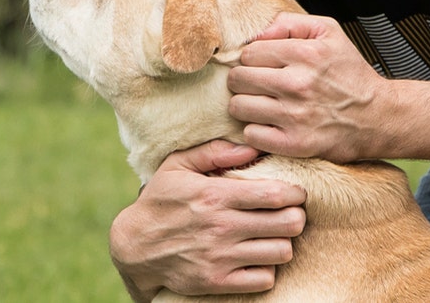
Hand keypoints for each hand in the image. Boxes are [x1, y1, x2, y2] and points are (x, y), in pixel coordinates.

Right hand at [109, 140, 305, 300]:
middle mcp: (221, 227)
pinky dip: (267, 269)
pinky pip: (264, 279)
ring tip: (274, 235)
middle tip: (289, 214)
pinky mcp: (217, 283)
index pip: (276, 194)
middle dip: (295, 216)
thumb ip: (215, 151)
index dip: (295, 193)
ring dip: (283, 243)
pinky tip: (257, 257)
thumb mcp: (177, 165)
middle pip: (288, 223)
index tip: (295, 193)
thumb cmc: (161, 200)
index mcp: (216, 195)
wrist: (133, 247)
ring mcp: (220, 258)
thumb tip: (252, 147)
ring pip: (281, 252)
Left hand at [228, 12, 386, 161]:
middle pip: (238, 79)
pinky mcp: (294, 143)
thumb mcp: (330, 32)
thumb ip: (291, 23)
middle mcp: (298, 83)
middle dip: (245, 81)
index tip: (265, 66)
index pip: (249, 53)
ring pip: (238, 107)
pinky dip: (257, 131)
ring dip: (247, 106)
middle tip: (260, 85)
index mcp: (306, 53)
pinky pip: (251, 135)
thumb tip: (257, 34)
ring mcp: (295, 115)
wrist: (378, 116)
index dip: (254, 59)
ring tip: (264, 104)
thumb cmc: (351, 74)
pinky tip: (271, 124)